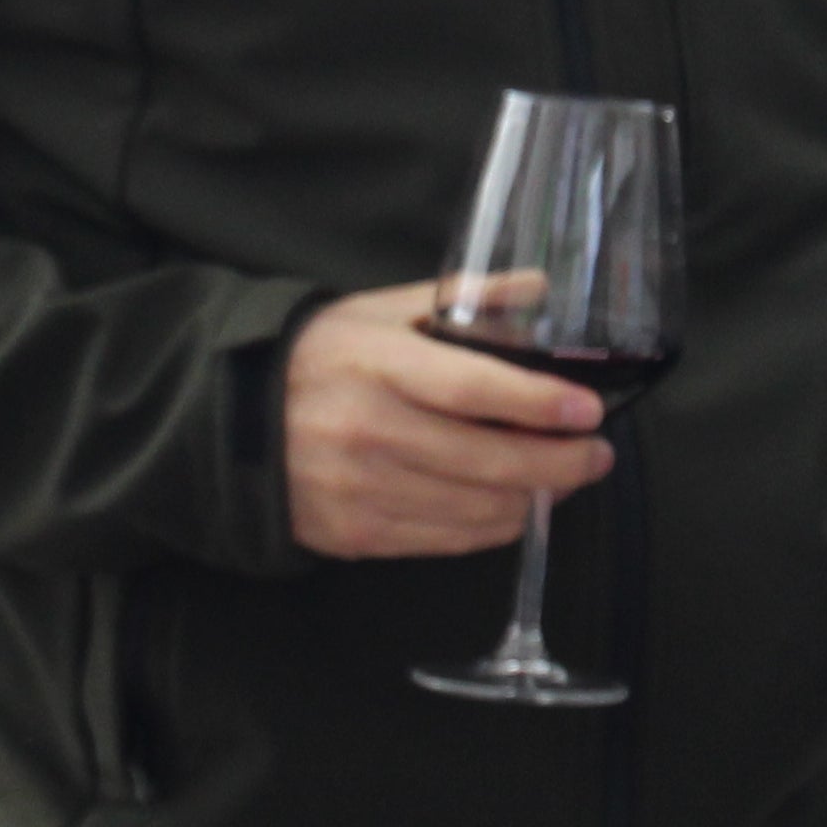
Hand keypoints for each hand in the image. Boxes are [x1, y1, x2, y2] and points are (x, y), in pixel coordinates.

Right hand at [281, 283, 615, 560]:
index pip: (474, 388)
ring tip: (561, 479)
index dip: (540, 404)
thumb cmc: (320, 356)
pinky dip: (490, 528)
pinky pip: (444, 540)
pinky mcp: (353, 533)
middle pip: (487, 461)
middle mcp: (368, 430)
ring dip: (533, 499)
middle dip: (560, 464)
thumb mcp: (382, 311)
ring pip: (474, 509)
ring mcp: (359, 488)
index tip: (590, 410)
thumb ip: (464, 298)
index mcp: (378, 365)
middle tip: (596, 454)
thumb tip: (540, 287)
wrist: (229, 418)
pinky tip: (512, 505)